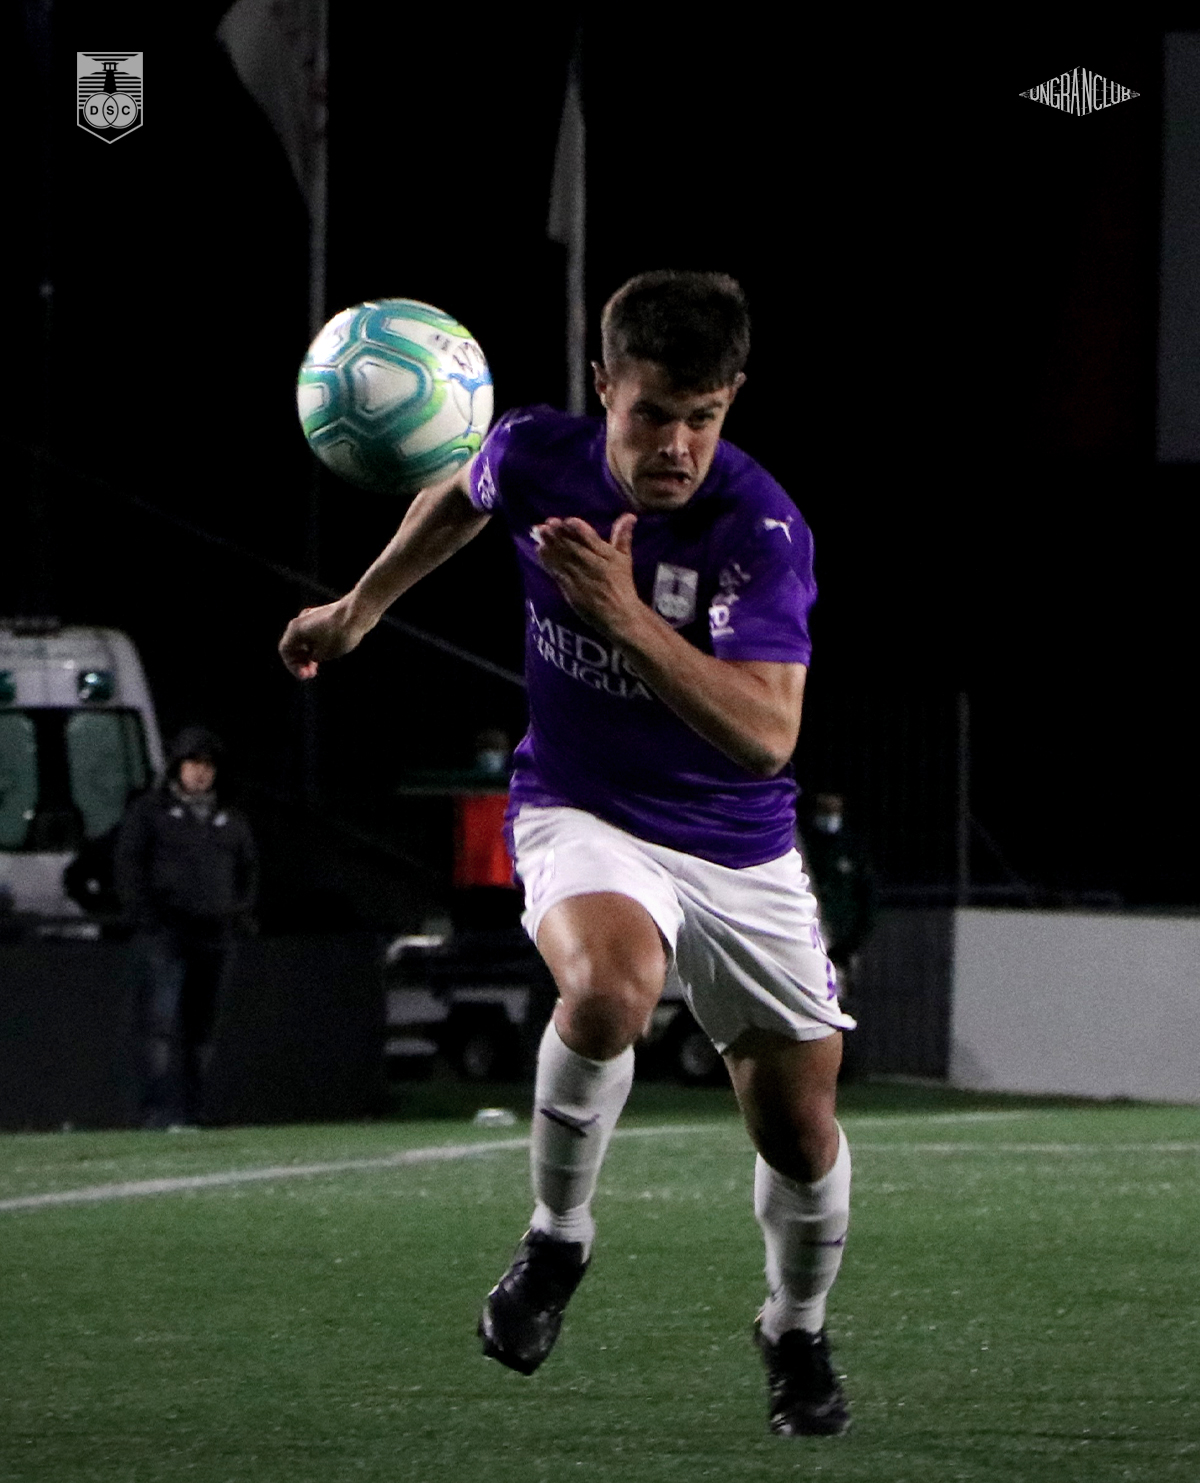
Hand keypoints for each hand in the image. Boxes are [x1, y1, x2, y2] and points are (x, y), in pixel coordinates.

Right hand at [278, 597, 367, 679]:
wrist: (358, 612)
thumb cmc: (340, 633)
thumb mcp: (323, 654)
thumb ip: (313, 657)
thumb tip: (313, 656)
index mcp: (295, 629)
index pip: (285, 650)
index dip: (293, 666)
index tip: (305, 676)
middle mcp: (301, 620)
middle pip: (295, 644)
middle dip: (301, 660)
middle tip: (311, 674)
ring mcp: (313, 617)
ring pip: (306, 639)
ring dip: (310, 653)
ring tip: (318, 666)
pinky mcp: (326, 616)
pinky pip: (316, 634)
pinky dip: (318, 645)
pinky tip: (328, 654)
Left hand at [533, 513, 639, 638]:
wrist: (619, 614)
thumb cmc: (622, 584)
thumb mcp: (624, 558)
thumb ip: (623, 536)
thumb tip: (629, 515)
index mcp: (606, 555)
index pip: (590, 538)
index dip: (577, 529)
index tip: (566, 521)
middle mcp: (592, 564)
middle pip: (573, 546)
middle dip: (559, 534)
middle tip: (547, 523)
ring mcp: (580, 578)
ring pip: (563, 558)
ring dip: (550, 544)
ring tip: (539, 531)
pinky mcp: (571, 589)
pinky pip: (558, 572)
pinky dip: (548, 561)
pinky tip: (540, 550)